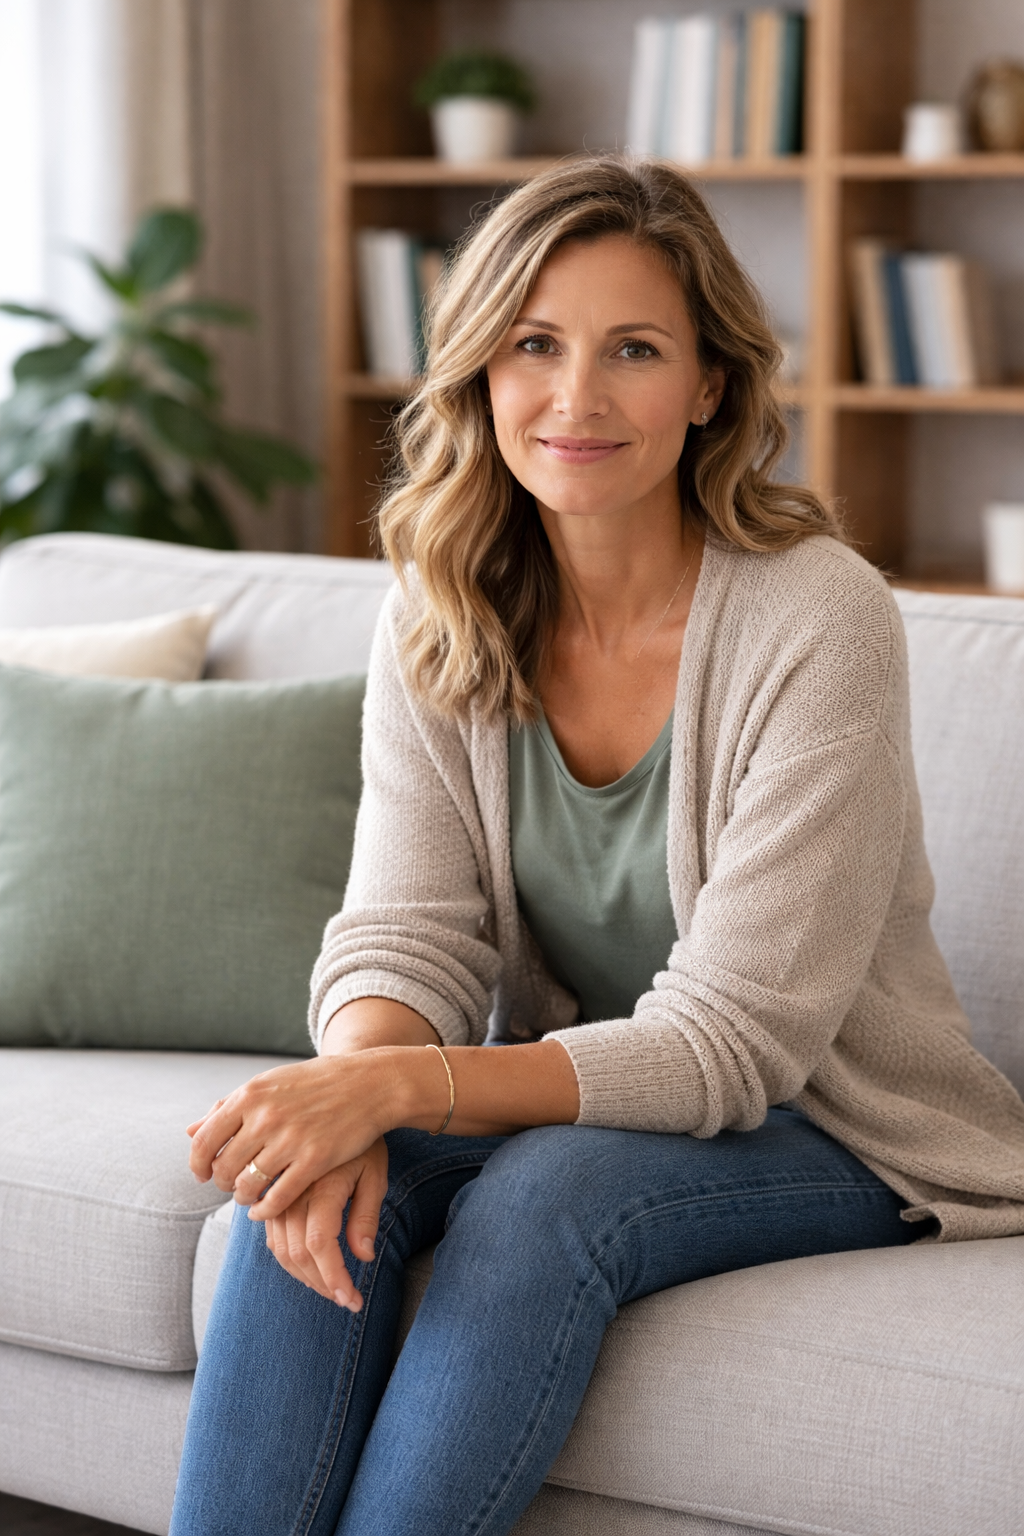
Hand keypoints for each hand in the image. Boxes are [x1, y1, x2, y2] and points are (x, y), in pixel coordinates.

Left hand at [186, 1051, 409, 1220]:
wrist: (369, 1083)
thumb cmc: (316, 1083)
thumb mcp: (269, 1083)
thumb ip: (227, 1107)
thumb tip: (189, 1131)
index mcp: (251, 1094)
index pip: (204, 1140)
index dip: (198, 1164)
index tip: (203, 1174)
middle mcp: (266, 1117)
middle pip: (224, 1167)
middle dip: (222, 1183)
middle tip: (231, 1185)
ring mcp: (290, 1140)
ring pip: (247, 1185)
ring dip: (243, 1197)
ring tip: (249, 1195)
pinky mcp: (315, 1161)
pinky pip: (277, 1198)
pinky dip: (264, 1210)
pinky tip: (264, 1209)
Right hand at [263, 1139, 388, 1311]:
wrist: (340, 1101)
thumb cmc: (364, 1140)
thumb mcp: (375, 1171)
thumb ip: (366, 1214)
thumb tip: (363, 1256)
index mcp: (322, 1183)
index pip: (320, 1244)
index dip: (335, 1278)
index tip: (354, 1301)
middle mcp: (294, 1189)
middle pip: (298, 1252)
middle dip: (322, 1284)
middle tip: (346, 1300)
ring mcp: (278, 1191)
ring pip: (281, 1248)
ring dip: (306, 1276)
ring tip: (332, 1288)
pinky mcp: (271, 1193)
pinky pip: (272, 1236)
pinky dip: (290, 1258)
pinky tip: (312, 1267)